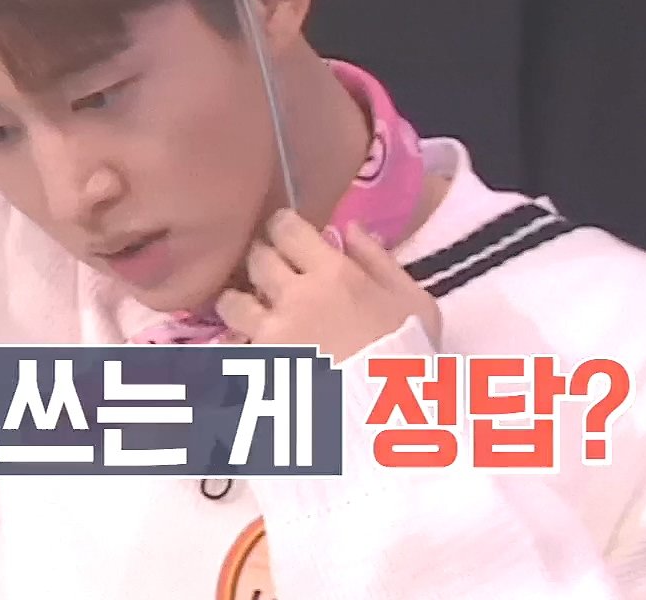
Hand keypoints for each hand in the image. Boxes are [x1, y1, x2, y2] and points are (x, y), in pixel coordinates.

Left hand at [215, 211, 441, 360]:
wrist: (394, 418)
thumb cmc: (410, 356)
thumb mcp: (413, 301)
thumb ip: (379, 260)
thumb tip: (349, 228)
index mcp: (333, 274)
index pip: (286, 229)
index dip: (283, 226)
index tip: (287, 234)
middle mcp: (294, 297)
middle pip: (257, 259)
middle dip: (264, 259)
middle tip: (273, 270)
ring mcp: (272, 334)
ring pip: (232, 302)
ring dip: (239, 300)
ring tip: (251, 310)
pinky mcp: (260, 369)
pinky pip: (235, 346)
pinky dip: (241, 342)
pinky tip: (254, 349)